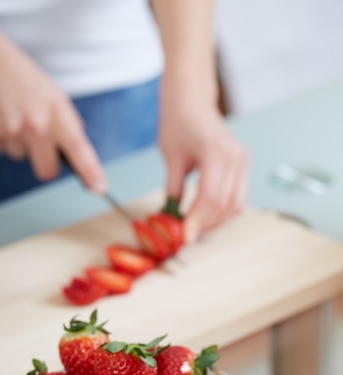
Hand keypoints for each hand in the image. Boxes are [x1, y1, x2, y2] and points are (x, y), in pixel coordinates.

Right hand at [0, 40, 106, 191]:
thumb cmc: (27, 82)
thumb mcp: (56, 98)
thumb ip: (68, 127)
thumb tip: (75, 157)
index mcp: (58, 115)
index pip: (79, 149)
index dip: (90, 171)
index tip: (99, 188)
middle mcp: (36, 126)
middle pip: (46, 171)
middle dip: (45, 163)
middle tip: (40, 142)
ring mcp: (11, 131)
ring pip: (20, 157)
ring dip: (20, 143)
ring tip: (15, 116)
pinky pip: (0, 149)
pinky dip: (1, 137)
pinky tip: (1, 116)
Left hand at [159, 85, 248, 243]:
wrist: (191, 97)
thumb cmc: (178, 120)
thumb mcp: (171, 158)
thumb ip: (173, 192)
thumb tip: (171, 220)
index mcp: (216, 153)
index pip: (210, 199)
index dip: (197, 222)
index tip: (184, 238)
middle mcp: (235, 157)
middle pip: (225, 206)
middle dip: (205, 225)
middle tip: (186, 235)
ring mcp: (242, 160)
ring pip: (235, 205)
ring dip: (215, 221)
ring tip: (195, 226)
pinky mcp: (242, 164)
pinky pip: (238, 197)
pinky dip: (223, 211)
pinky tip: (206, 215)